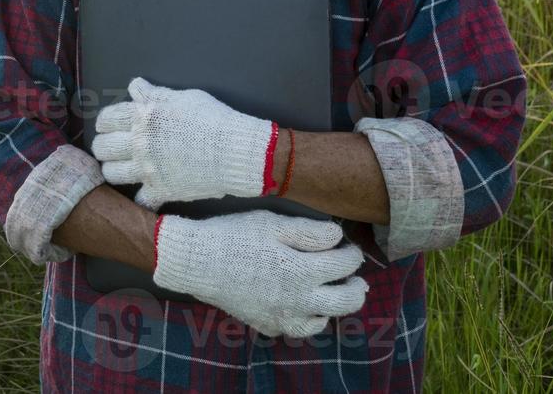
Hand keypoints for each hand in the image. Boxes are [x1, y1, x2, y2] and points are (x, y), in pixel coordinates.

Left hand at [91, 77, 274, 205]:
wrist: (234, 149)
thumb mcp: (182, 97)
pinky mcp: (161, 189)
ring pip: (112, 173)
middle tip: (108, 147)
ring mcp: (147, 169)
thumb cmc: (212, 118)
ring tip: (118, 168)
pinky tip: (143, 192)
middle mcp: (139, 143)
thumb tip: (135, 86)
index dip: (104, 121)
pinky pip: (139, 200)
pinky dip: (139, 197)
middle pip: (103, 147)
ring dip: (112, 169)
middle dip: (102, 146)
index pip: (108, 118)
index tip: (105, 125)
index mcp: (143, 117)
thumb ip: (154, 94)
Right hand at [153, 209, 368, 337]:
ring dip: (334, 307)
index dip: (352, 254)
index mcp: (303, 271)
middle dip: (356, 287)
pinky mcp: (266, 325)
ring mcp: (282, 318)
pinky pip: (296, 329)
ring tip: (332, 294)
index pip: (344, 265)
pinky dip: (306, 319)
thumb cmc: (234, 236)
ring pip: (324, 321)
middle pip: (346, 302)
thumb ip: (309, 232)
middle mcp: (298, 301)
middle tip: (356, 278)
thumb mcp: (272, 223)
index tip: (349, 247)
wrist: (196, 262)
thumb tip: (337, 236)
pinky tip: (303, 307)